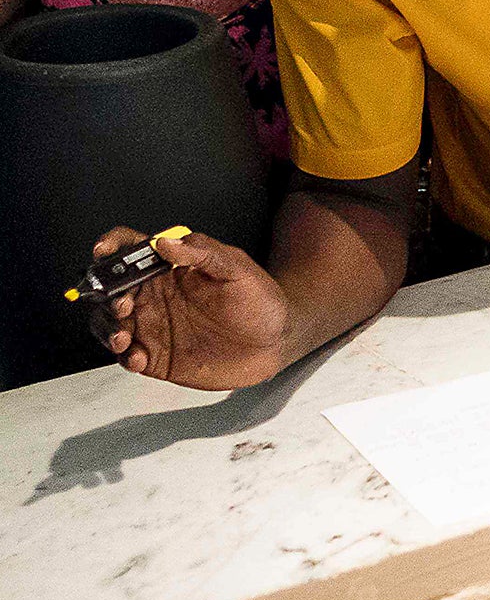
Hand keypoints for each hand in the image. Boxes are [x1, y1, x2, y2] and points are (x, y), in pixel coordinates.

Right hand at [88, 227, 291, 389]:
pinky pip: (128, 355)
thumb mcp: (239, 271)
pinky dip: (125, 356)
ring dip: (107, 328)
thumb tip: (166, 242)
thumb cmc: (261, 302)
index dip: (113, 245)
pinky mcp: (156, 356)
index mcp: (171, 268)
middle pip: (111, 288)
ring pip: (110, 323)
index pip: (132, 249)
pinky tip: (139, 358)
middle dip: (106, 295)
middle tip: (124, 305)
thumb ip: (204, 253)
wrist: (276, 344)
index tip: (104, 251)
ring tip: (123, 336)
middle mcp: (155, 295)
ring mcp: (153, 325)